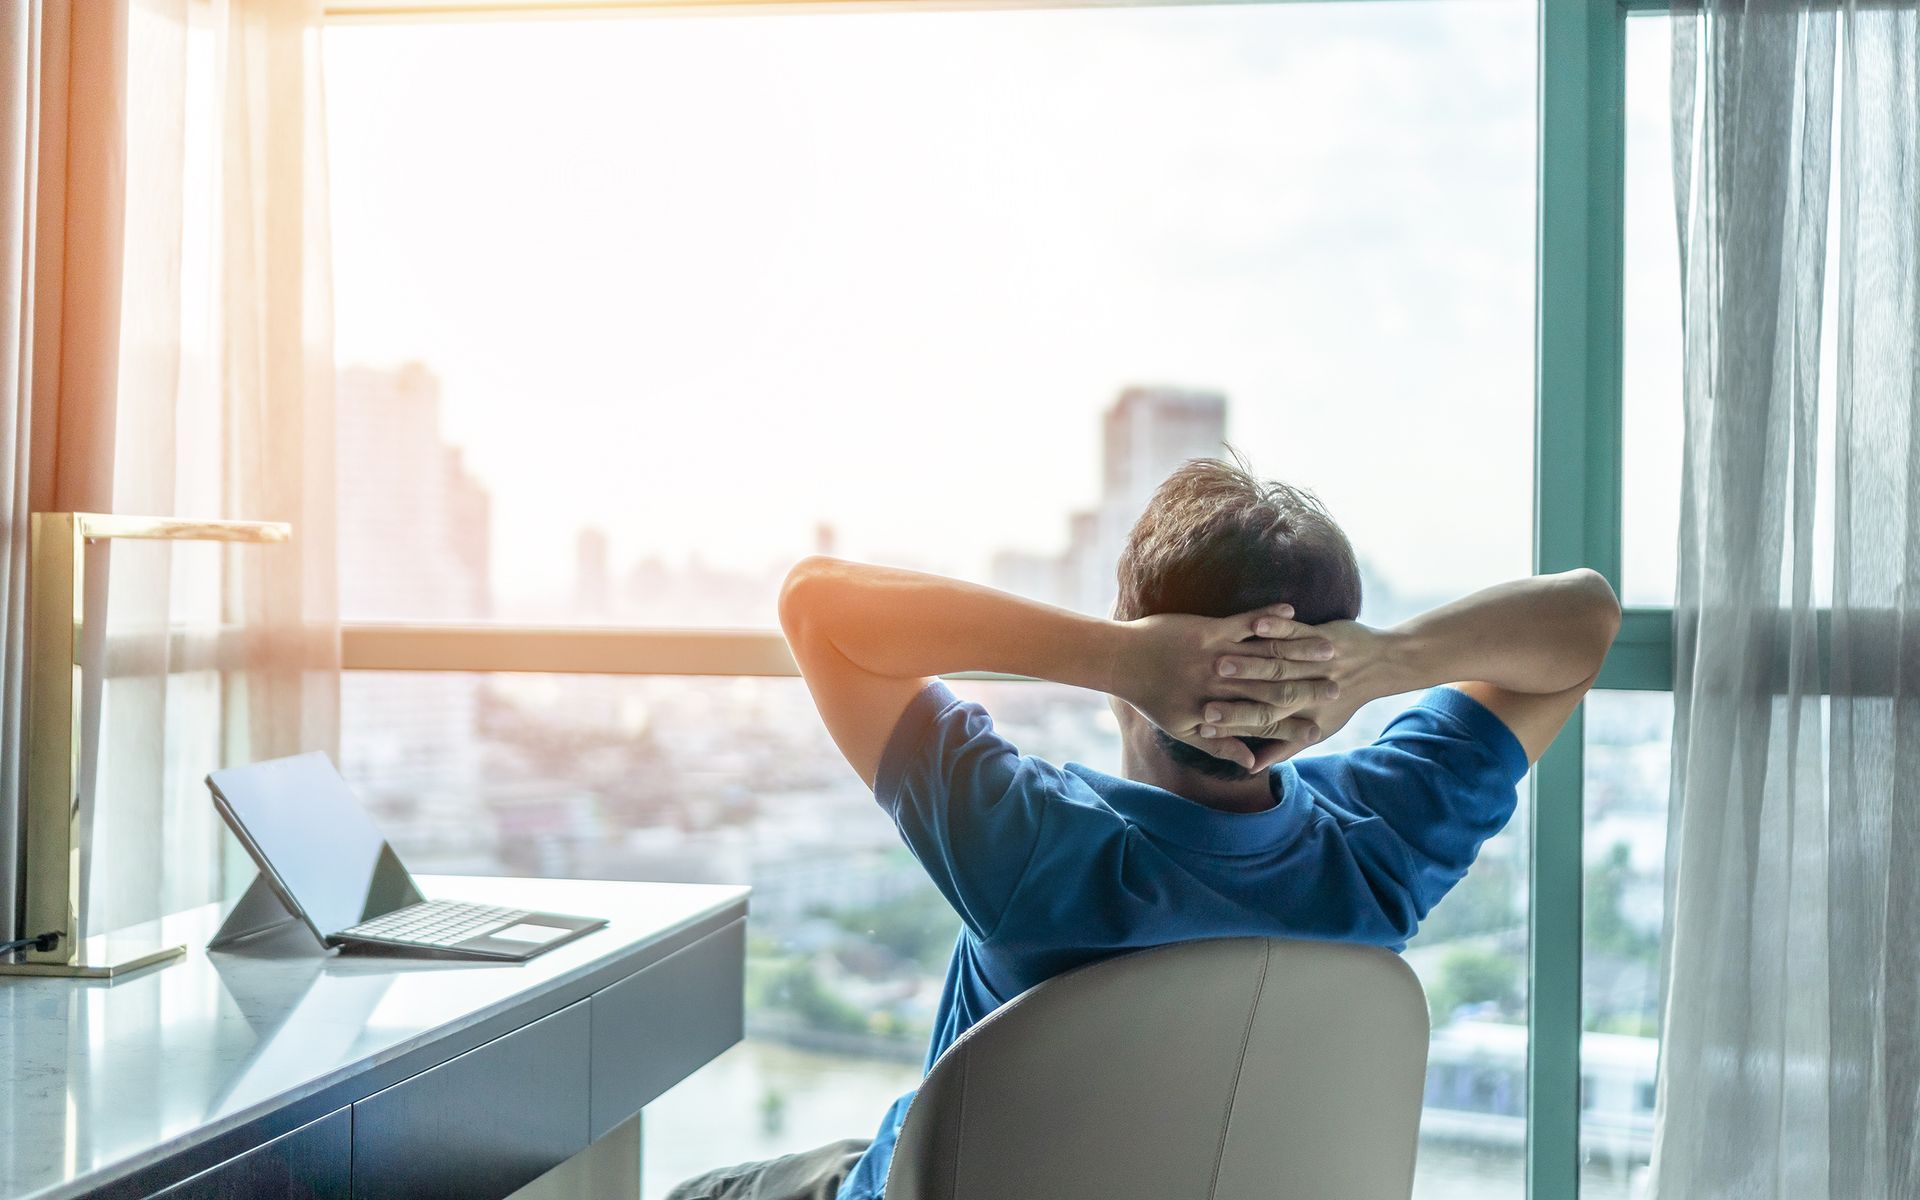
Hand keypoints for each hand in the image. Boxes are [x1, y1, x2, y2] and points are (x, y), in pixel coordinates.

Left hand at [1115, 604, 1339, 770]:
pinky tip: (1291, 611)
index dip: (1294, 725)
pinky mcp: (1208, 631)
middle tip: (1338, 687)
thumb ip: (1220, 747)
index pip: (1264, 724)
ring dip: (1298, 652)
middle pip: (1273, 690)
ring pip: (1265, 657)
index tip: (1322, 727)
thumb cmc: (1152, 697)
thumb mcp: (1184, 730)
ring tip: (1328, 650)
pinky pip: (1244, 623)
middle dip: (1308, 689)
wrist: (1121, 660)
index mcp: (1217, 713)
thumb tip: (1250, 765)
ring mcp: (1216, 657)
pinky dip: (1268, 617)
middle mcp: (1221, 688)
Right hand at [1200, 619, 1390, 751]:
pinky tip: (1256, 624)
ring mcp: (1315, 662)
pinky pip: (1295, 630)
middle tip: (1203, 702)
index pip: (1263, 724)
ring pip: (1277, 663)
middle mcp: (1309, 690)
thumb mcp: (1318, 727)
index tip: (1204, 726)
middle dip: (1233, 696)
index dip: (1233, 725)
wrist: (1381, 665)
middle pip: (1266, 696)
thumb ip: (1281, 747)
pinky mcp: (1321, 636)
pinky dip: (1276, 625)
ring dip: (1248, 663)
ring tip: (1218, 661)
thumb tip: (1251, 767)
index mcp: (1305, 715)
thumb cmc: (1342, 699)